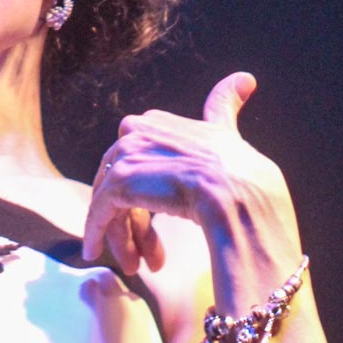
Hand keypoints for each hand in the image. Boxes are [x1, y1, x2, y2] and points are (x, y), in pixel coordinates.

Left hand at [82, 71, 285, 275]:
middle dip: (132, 215)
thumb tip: (245, 77)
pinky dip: (97, 231)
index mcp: (165, 121)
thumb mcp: (231, 136)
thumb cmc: (246, 179)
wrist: (243, 199)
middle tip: (146, 253)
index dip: (146, 184)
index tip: (152, 213)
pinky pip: (100, 207)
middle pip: (124, 177)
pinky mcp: (121, 179)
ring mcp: (132, 152)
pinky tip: (96, 252)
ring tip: (136, 265)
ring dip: (121, 233)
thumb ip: (225, 107)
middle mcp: (144, 129)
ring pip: (113, 196)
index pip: (142, 151)